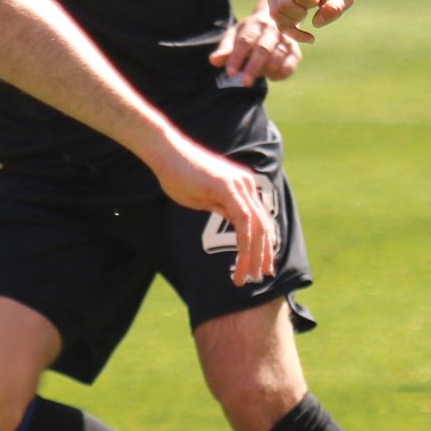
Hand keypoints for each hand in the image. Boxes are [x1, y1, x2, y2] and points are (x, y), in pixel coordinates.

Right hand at [151, 141, 278, 285]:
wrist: (166, 154)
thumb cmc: (179, 175)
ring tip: (248, 275)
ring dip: (254, 254)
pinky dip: (245, 241)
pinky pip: (244, 219)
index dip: (264, 245)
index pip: (260, 221)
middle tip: (259, 277)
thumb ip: (222, 209)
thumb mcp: (205, 198)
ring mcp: (240, 185)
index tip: (262, 266)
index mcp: (243, 187)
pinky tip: (243, 257)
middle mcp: (247, 185)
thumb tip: (234, 224)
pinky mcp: (229, 187)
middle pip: (263, 226)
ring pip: (256, 226)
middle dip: (263, 255)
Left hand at [209, 9, 304, 86]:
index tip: (231, 73)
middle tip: (245, 83)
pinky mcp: (295, 51)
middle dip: (253, 67)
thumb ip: (224, 49)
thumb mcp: (234, 36)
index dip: (237, 57)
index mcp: (255, 23)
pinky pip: (291, 64)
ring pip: (278, 56)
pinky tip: (272, 77)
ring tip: (258, 77)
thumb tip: (213, 61)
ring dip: (267, 70)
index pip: (245, 41)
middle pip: (263, 49)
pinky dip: (281, 73)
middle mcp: (272, 29)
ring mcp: (286, 39)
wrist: (274, 21)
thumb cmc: (249, 33)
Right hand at [260, 0, 355, 42]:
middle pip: (284, 5)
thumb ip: (335, 8)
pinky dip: (289, 30)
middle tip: (311, 9)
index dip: (312, 3)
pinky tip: (304, 33)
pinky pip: (274, 19)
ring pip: (275, 13)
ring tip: (305, 15)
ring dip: (292, 22)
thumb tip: (316, 23)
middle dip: (300, 15)